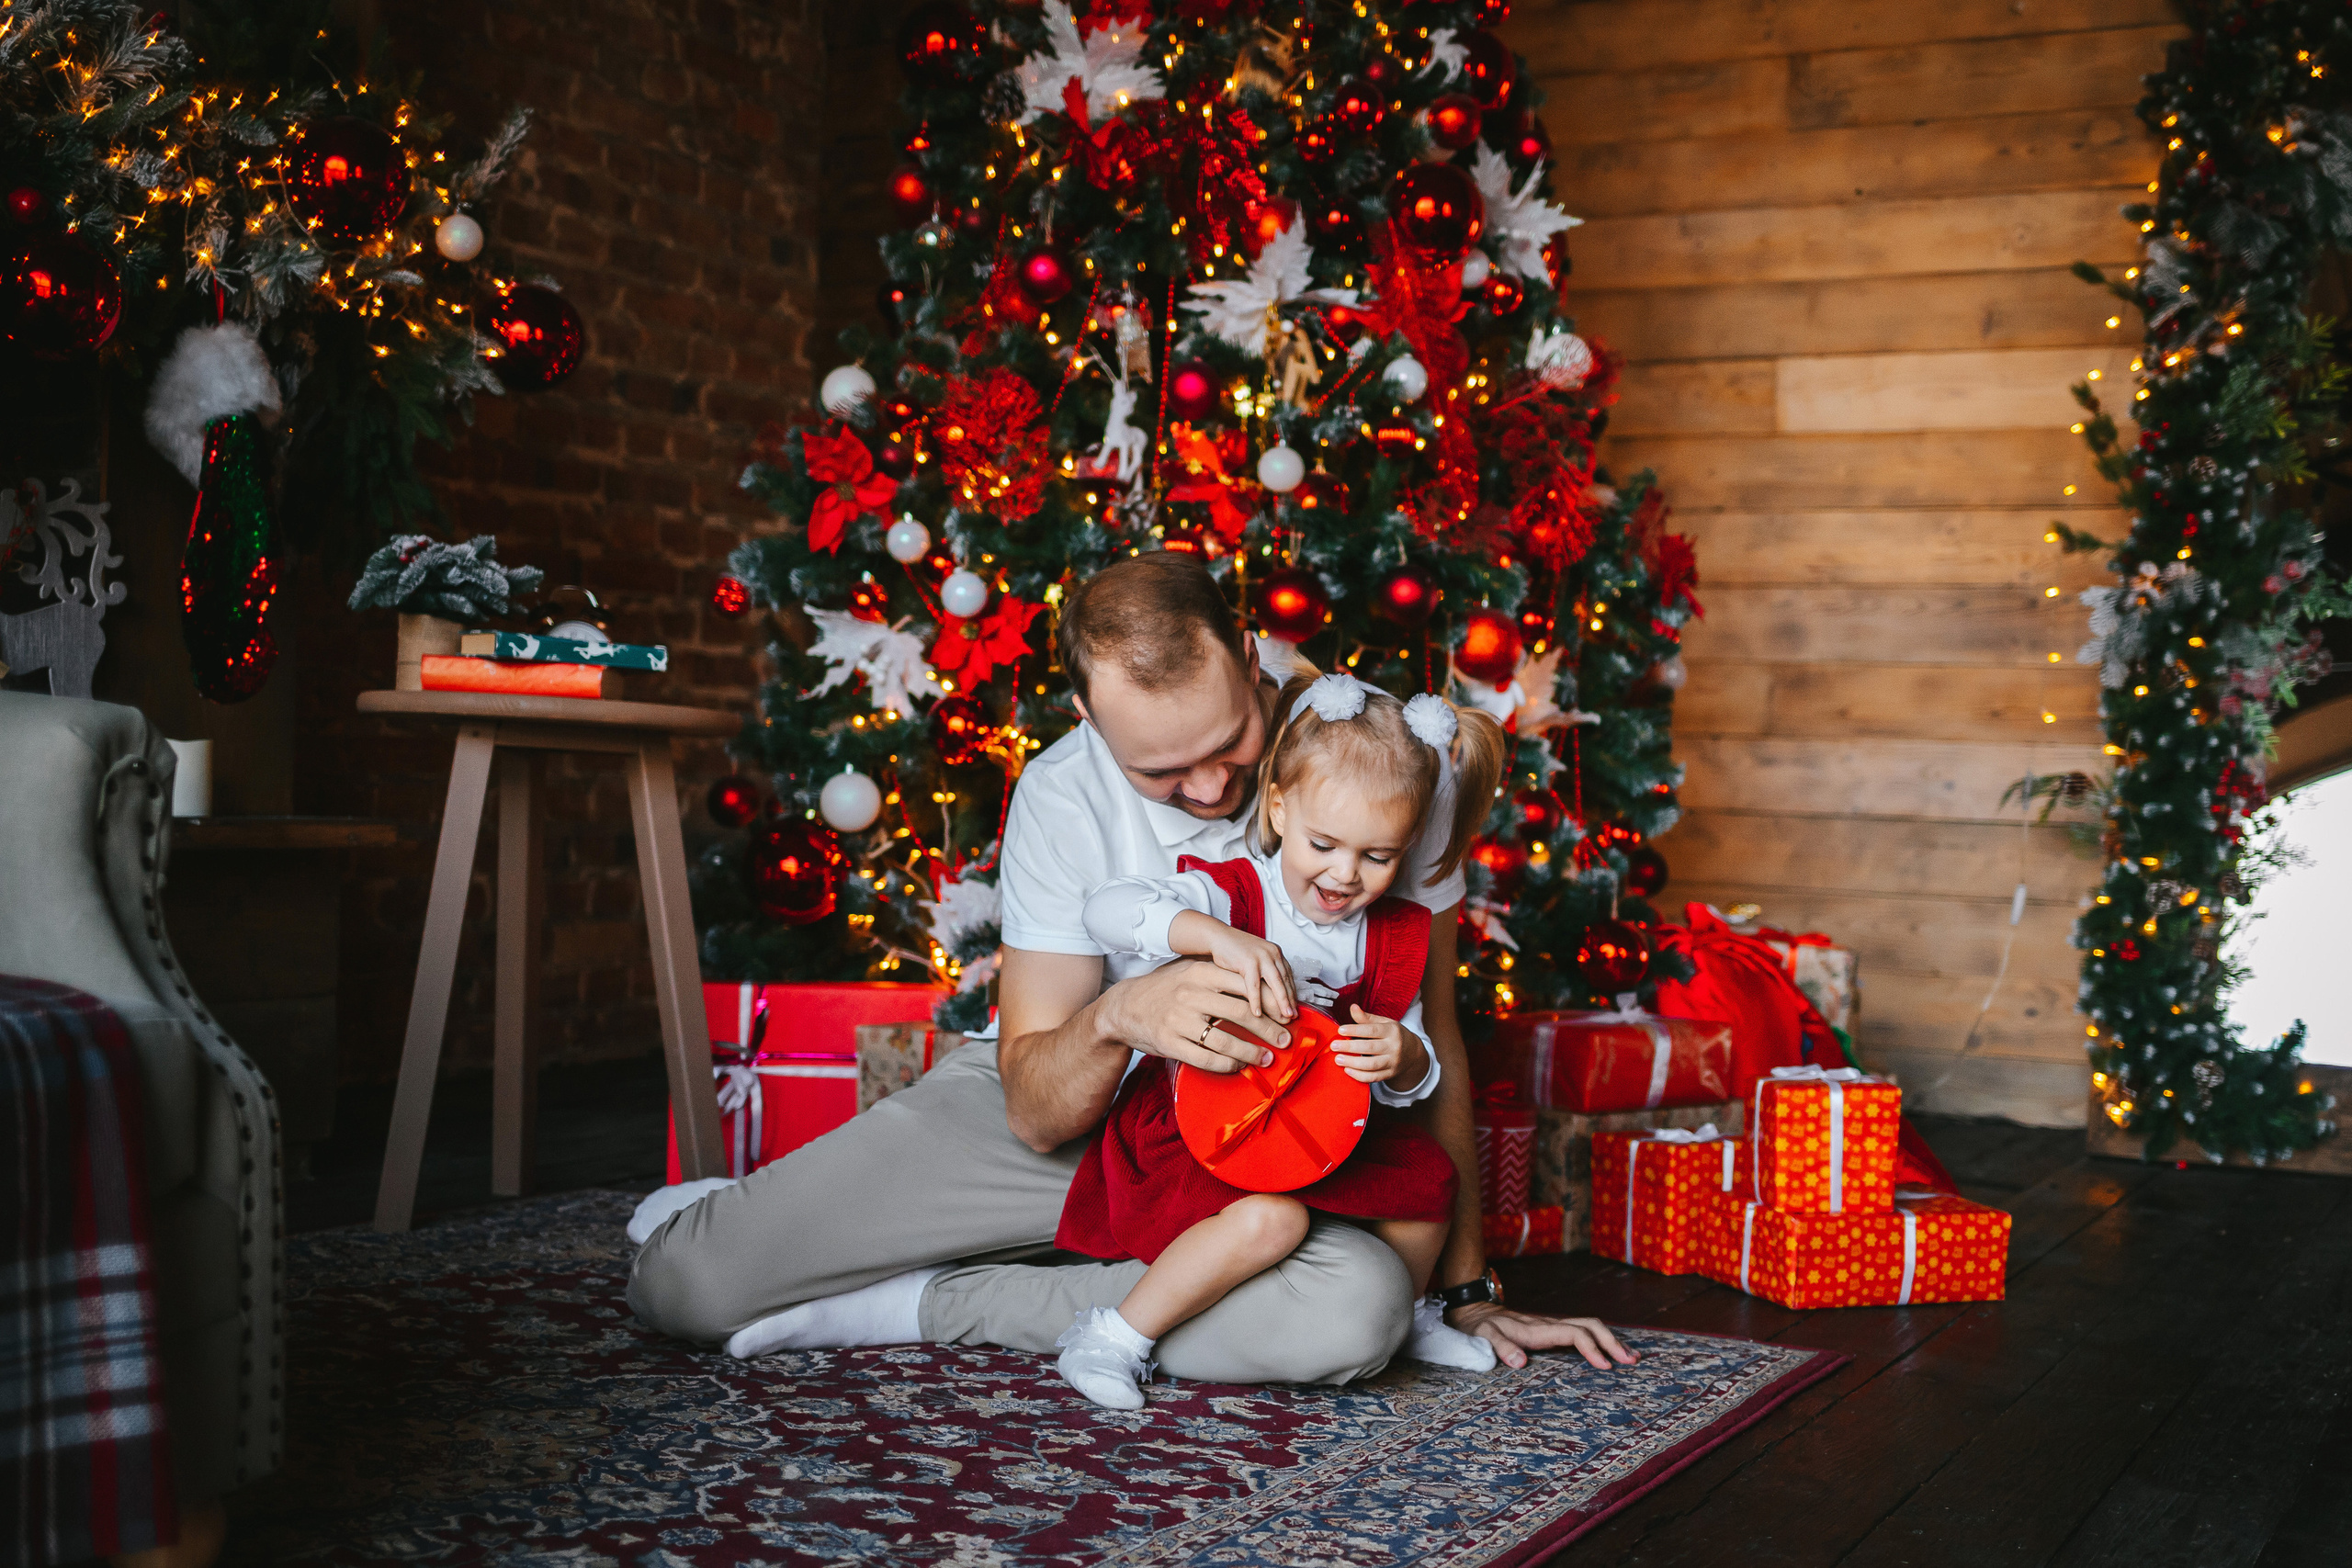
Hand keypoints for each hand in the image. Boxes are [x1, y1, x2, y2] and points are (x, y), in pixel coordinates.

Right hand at [1099, 957, 1289, 1074]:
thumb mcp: (1189, 969)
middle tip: (1286, 1040)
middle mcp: (1191, 994)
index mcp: (1200, 971)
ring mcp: (1178, 1020)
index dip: (1271, 1003)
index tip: (1287, 1015)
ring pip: (1226, 1040)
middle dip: (1270, 1030)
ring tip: (1268, 1058)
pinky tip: (1239, 1066)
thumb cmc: (1165, 988)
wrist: (1124, 1007)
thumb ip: (1221, 974)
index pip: (1246, 986)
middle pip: (1242, 1013)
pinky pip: (1205, 1058)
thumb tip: (1263, 984)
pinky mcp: (1169, 1043)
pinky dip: (1227, 1064)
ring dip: (1252, 1052)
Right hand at [1203, 925, 1295, 1023]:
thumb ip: (1266, 970)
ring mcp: (1261, 957)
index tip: (1295, 1007)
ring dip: (1281, 1001)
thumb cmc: (1235, 950)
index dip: (1292, 993)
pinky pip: (1254, 985)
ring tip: (1285, 1016)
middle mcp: (1272, 953)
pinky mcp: (1247, 962)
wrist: (1218, 937)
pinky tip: (1257, 1013)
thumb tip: (1274, 990)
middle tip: (1294, 1016)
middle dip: (1291, 1000)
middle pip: (1285, 980)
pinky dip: (1256, 1000)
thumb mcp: (1256, 957)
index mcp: (1275, 953)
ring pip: (1275, 983)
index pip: (1288, 976)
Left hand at [1334, 1005, 1424, 1084]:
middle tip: (1334, 1046)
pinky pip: (1374, 1077)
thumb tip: (1352, 1007)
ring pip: (1372, 1065)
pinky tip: (1347, 1071)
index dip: (1355, 1030)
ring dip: (1353, 1063)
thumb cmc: (1394, 1035)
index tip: (1340, 1030)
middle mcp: (1394, 1047)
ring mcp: (1392, 1062)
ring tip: (1338, 1059)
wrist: (1413, 1053)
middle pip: (1371, 1048)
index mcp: (1392, 1031)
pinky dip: (1360, 1076)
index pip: (1372, 1030)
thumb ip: (1367, 1018)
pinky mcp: (1390, 1074)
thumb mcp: (1385, 1023)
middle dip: (1350, 1047)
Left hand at [1447, 1302, 1638, 1370]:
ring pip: (1590, 1326)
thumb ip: (1501, 1348)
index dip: (1591, 1348)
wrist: (1474, 1311)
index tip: (1605, 1367)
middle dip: (1612, 1342)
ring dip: (1611, 1340)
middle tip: (1632, 1361)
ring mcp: (1552, 1326)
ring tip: (1632, 1357)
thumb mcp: (1484, 1337)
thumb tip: (1520, 1363)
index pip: (1573, 1333)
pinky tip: (1611, 1352)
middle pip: (1590, 1325)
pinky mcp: (1552, 1331)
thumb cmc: (1480, 1327)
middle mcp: (1549, 1324)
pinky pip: (1582, 1332)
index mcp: (1537, 1328)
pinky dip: (1601, 1340)